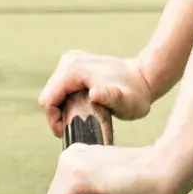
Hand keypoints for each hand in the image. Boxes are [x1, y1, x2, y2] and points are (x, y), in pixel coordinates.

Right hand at [37, 50, 155, 134]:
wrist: (144, 77)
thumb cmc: (135, 94)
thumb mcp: (126, 102)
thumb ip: (111, 98)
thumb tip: (95, 93)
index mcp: (73, 69)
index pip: (48, 99)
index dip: (54, 120)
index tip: (67, 132)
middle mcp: (68, 61)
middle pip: (49, 95)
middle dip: (57, 115)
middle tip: (75, 128)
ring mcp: (70, 61)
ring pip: (53, 92)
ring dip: (62, 109)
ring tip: (81, 119)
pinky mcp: (74, 65)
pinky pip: (61, 88)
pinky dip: (67, 101)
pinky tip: (82, 108)